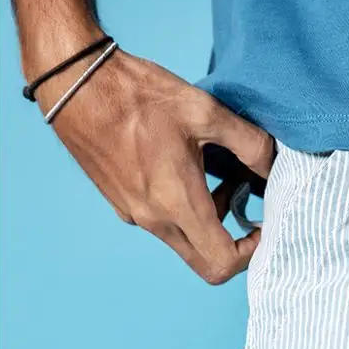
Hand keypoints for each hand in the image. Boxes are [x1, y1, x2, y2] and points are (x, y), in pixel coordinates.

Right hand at [34, 49, 274, 284]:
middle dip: (234, 247)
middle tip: (248, 213)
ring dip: (210, 224)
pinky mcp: (123, 206)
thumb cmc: (137, 94)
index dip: (252, 253)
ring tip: (220, 180)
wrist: (75, 83)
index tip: (262, 225)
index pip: (223, 262)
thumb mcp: (204, 110)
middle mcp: (155, 220)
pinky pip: (164, 226)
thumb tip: (273, 165)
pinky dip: (185, 212)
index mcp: (177, 203)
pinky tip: (188, 173)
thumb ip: (249, 142)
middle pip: (206, 265)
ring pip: (186, 243)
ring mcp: (136, 216)